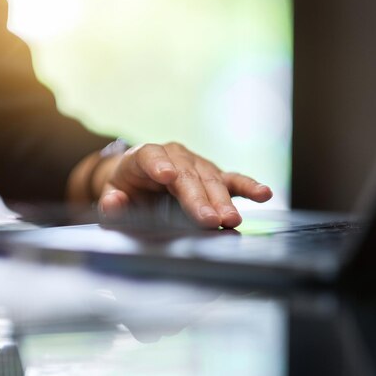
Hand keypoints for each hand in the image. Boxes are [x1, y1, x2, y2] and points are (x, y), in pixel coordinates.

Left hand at [89, 143, 271, 228]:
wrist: (139, 181)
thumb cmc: (125, 191)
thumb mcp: (111, 197)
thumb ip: (111, 203)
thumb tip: (113, 203)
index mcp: (144, 157)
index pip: (151, 156)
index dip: (159, 164)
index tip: (168, 176)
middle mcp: (174, 155)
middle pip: (187, 174)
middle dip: (198, 198)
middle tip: (208, 219)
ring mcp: (196, 165)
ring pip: (210, 179)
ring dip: (222, 200)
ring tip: (230, 220)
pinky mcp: (213, 176)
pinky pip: (232, 180)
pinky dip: (248, 187)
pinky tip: (264, 194)